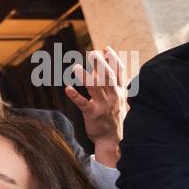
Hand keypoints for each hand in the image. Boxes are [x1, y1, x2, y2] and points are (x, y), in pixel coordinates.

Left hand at [68, 46, 127, 166]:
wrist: (113, 140)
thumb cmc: (114, 117)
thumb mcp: (121, 99)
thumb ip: (117, 85)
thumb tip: (112, 69)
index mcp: (119, 91)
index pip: (118, 72)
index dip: (113, 59)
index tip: (106, 48)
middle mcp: (113, 96)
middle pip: (107, 76)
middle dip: (101, 64)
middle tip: (92, 52)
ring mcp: (103, 105)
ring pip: (95, 87)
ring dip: (85, 76)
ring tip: (76, 66)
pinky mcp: (92, 114)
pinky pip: (82, 103)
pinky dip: (75, 95)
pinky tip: (67, 88)